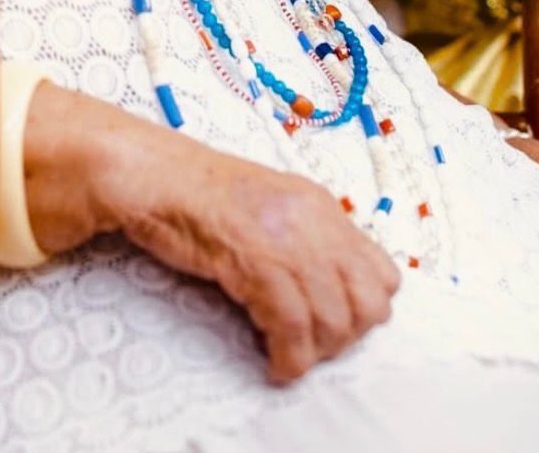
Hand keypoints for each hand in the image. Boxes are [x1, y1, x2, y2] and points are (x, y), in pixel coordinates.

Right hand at [84, 110, 400, 384]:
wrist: (154, 175)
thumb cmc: (198, 195)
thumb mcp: (270, 209)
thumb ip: (307, 240)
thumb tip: (332, 293)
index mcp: (321, 206)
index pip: (384, 274)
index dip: (364, 310)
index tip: (333, 323)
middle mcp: (314, 220)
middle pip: (367, 304)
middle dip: (345, 338)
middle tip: (311, 346)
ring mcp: (287, 238)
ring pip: (334, 322)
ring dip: (313, 353)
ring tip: (287, 358)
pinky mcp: (256, 259)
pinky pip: (292, 328)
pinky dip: (288, 358)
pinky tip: (273, 363)